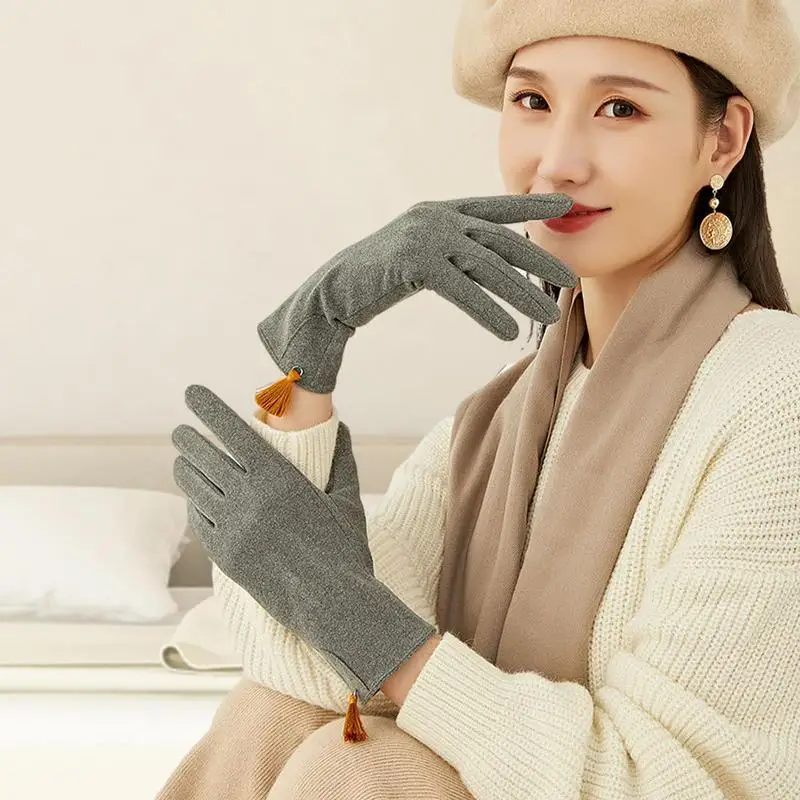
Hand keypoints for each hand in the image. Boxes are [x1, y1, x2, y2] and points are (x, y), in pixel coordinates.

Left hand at [171, 383, 436, 703]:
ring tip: (181, 459)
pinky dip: (194, 503)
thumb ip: (342, 459)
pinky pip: (200, 521)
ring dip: (185, 469)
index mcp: (279, 478)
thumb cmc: (346, 549)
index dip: (209, 409)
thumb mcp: (347, 500)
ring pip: (196, 488)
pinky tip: (194, 497)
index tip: (191, 392)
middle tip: (180, 430)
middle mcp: (250, 499)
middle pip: (205, 457)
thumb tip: (343, 425)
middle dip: (188, 439)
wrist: (333, 604)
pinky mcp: (225, 556)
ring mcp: (234, 529)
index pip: (233, 432)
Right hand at [257, 192, 576, 393]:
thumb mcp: (425, 255)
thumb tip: (495, 262)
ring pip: (487, 265)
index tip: (565, 208)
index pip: (496, 208)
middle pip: (500, 239)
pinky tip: (507, 329)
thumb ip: (457, 251)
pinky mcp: (414, 262)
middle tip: (572, 280)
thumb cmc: (382, 277)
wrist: (334, 291)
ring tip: (548, 317)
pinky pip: (461, 289)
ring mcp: (425, 236)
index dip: (532, 208)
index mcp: (442, 211)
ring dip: (521, 294)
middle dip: (540, 261)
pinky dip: (487, 310)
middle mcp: (437, 217)